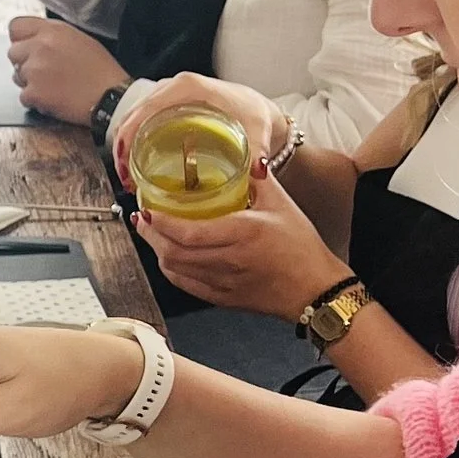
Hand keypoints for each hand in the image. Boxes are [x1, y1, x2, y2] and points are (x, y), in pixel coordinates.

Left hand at [6, 14, 125, 124]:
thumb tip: (34, 40)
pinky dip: (35, 101)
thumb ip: (52, 35)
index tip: (27, 48)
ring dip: (29, 82)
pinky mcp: (33, 92)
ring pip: (16, 76)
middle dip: (24, 63)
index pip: (15, 26)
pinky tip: (53, 99)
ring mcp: (34, 70)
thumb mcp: (79, 39)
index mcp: (52, 30)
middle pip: (12, 52)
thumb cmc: (101, 69)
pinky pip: (23, 97)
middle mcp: (39, 46)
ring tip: (53, 86)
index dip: (20, 39)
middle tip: (43, 72)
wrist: (111, 96)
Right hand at [108, 70, 288, 183]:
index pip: (147, 109)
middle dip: (122, 148)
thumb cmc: (252, 112)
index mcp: (187, 88)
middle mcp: (172, 89)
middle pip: (133, 116)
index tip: (127, 162)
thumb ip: (258, 149)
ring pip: (132, 120)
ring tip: (129, 178)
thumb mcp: (257, 129)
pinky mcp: (166, 108)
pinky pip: (140, 123)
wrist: (255, 108)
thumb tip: (256, 171)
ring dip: (124, 148)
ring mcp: (167, 97)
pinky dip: (132, 144)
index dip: (130, 135)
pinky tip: (136, 167)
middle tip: (126, 179)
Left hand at [138, 166, 350, 320]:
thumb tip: (246, 158)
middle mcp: (229, 260)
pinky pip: (188, 286)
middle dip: (150, 235)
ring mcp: (224, 282)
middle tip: (142, 219)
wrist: (316, 289)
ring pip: (176, 271)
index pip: (188, 232)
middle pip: (173, 252)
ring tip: (152, 234)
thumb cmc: (302, 248)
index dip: (161, 222)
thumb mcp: (283, 206)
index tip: (148, 208)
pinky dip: (172, 271)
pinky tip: (169, 258)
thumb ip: (260, 180)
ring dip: (158, 252)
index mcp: (242, 233)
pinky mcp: (224, 298)